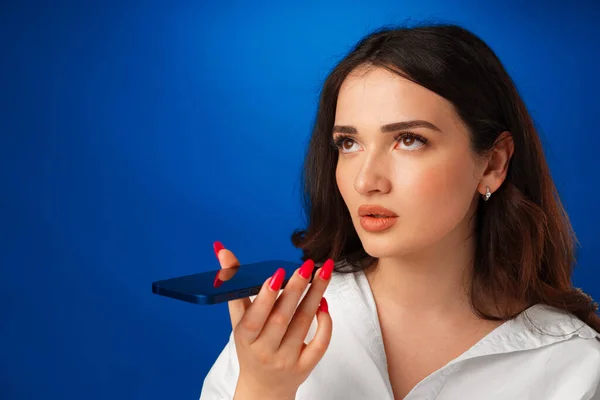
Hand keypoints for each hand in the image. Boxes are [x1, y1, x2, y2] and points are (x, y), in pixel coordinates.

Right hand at [212, 241, 333, 399]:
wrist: (263, 386)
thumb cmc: (250, 345)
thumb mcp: (238, 318)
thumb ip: (234, 284)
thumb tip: (222, 250)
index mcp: (245, 337)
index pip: (255, 317)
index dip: (266, 296)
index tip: (277, 273)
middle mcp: (265, 351)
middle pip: (282, 318)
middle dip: (296, 289)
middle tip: (306, 265)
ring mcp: (287, 360)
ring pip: (303, 325)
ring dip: (315, 296)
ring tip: (323, 272)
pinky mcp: (305, 367)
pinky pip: (320, 344)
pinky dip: (324, 323)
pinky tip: (324, 303)